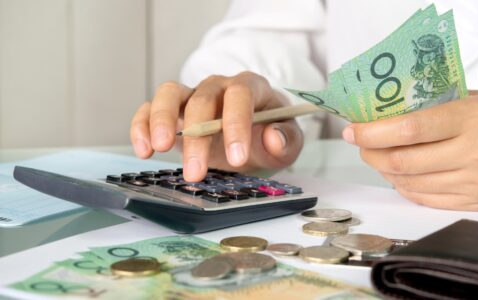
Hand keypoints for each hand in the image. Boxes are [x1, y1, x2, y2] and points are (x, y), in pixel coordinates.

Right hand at [130, 71, 303, 181]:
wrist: (253, 136)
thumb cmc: (270, 135)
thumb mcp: (289, 142)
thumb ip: (286, 140)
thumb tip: (273, 137)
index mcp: (251, 87)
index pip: (241, 95)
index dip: (236, 124)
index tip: (236, 158)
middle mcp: (219, 86)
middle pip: (202, 99)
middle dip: (198, 137)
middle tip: (196, 172)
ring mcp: (192, 95)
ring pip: (170, 94)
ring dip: (162, 120)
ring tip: (159, 149)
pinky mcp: (173, 111)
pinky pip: (150, 108)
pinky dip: (142, 126)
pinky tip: (144, 150)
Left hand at [342, 91, 477, 210]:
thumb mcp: (476, 98)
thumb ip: (433, 106)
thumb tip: (385, 114)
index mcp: (472, 118)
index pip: (408, 129)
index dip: (372, 132)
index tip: (353, 130)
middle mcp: (473, 153)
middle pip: (402, 160)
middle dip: (370, 152)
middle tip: (360, 143)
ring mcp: (474, 182)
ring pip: (409, 182)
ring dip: (384, 169)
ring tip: (377, 156)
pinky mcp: (474, 202)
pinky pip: (425, 199)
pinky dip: (404, 186)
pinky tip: (398, 174)